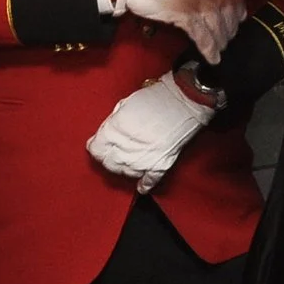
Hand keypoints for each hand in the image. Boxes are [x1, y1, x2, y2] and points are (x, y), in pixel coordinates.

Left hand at [88, 70, 219, 190]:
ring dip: (125, 168)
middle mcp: (126, 146)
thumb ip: (113, 121)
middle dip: (109, 158)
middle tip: (114, 152)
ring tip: (129, 161)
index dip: (97, 146)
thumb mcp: (127, 102)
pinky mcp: (161, 163)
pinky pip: (149, 180)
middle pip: (109, 163)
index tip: (99, 145)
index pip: (96, 149)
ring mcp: (144, 158)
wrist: (187, 98)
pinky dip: (145, 184)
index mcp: (116, 129)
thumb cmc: (159, 96)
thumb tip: (106, 134)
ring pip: (126, 173)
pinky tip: (142, 187)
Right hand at [112, 0, 243, 63]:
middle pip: (229, 14)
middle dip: (230, 28)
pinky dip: (209, 48)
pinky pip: (202, 36)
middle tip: (229, 37)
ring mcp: (201, 3)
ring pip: (218, 27)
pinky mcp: (185, 15)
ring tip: (221, 49)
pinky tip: (213, 57)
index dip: (238, 9)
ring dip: (221, 40)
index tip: (239, 18)